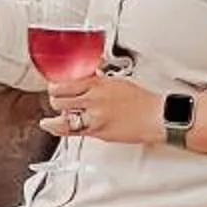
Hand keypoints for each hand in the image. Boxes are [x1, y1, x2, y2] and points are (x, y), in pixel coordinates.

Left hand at [42, 73, 164, 145]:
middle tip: (56, 101)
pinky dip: (57, 128)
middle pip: (58, 98)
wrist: (155, 116)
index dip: (55, 86)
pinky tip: (51, 126)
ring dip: (56, 115)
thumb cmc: (141, 100)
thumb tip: (88, 75)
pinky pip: (70, 131)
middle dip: (54, 100)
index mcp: (98, 83)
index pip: (64, 83)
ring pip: (61, 115)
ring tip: (55, 115)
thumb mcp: (118, 81)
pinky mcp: (97, 131)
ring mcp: (94, 116)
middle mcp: (93, 98)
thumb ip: (98, 80)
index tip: (54, 88)